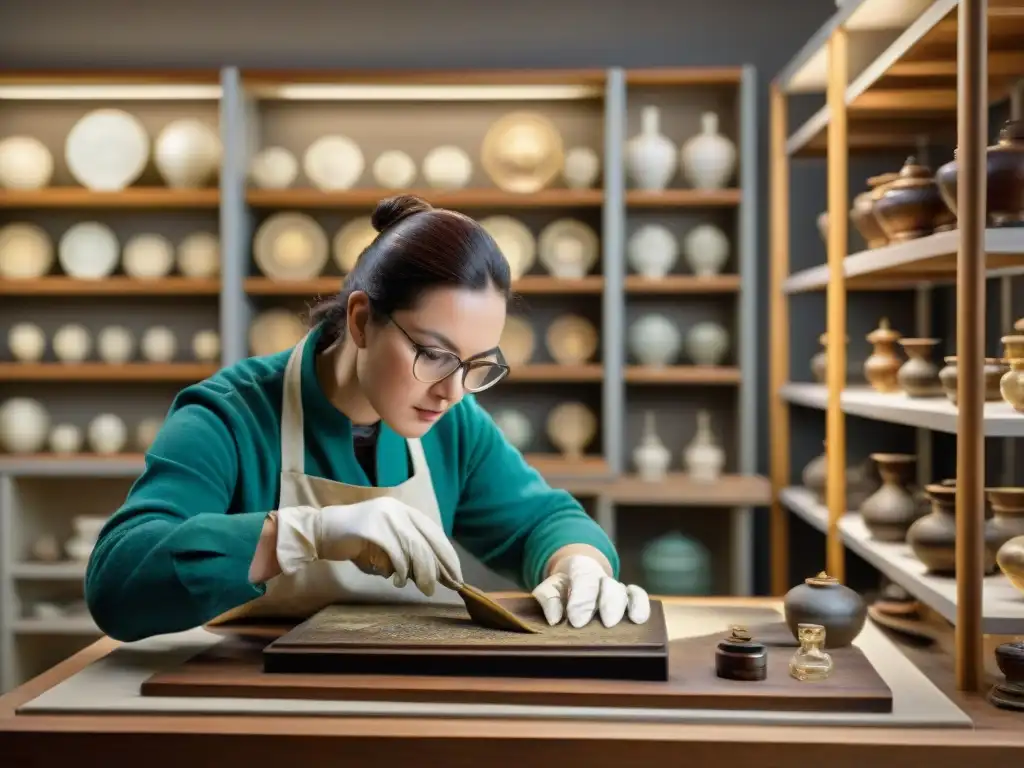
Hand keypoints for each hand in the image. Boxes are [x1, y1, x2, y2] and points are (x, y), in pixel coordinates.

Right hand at [274, 498, 463, 596]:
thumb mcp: (388, 545)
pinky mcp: (373, 528)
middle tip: (442, 587)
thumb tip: (433, 575)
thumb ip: (408, 554)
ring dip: (421, 572)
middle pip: (428, 541)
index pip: (434, 533)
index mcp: (405, 510)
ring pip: (415, 548)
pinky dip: (400, 570)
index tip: (456, 575)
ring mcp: (385, 517)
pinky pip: (396, 553)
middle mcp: (398, 509)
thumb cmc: (356, 540)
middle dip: (438, 567)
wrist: (321, 531)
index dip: (447, 555)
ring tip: (422, 588)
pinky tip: (396, 580)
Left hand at [532, 554, 650, 627]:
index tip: (577, 620)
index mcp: (579, 568)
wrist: (574, 577)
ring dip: (626, 607)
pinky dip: (641, 605)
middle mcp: (601, 576)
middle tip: (607, 623)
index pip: (583, 578)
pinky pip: (638, 596)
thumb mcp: (549, 588)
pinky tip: (639, 619)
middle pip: (609, 585)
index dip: (582, 599)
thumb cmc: (562, 587)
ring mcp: (616, 586)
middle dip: (609, 603)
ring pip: (624, 591)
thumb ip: (548, 599)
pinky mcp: (628, 597)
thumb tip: (554, 619)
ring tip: (631, 622)